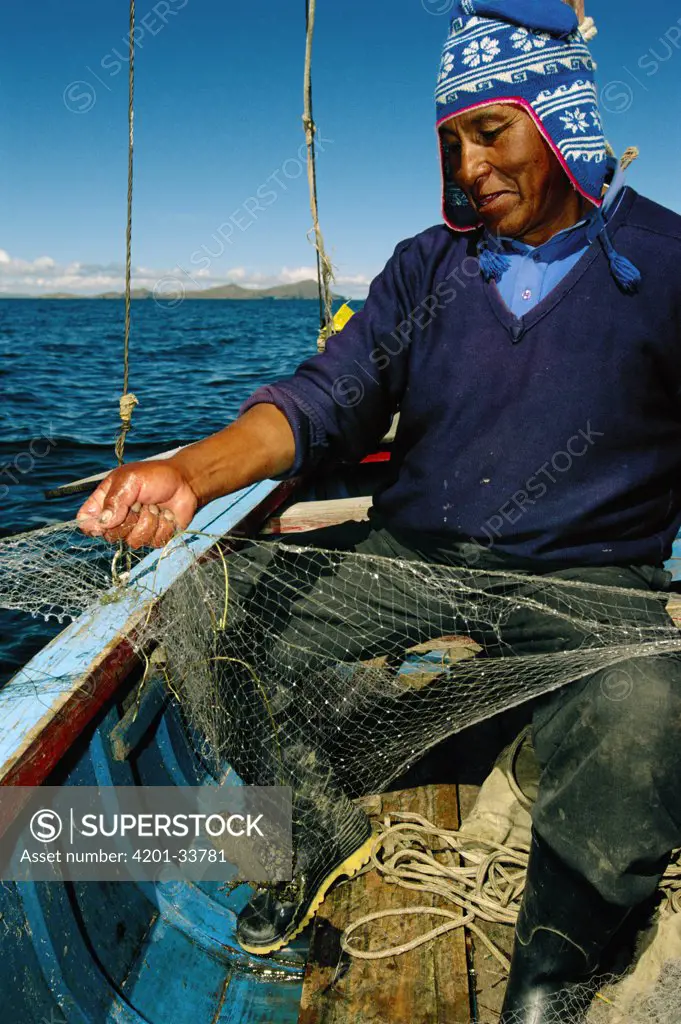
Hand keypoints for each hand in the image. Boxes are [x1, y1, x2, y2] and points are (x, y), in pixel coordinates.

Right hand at [76, 459, 198, 548]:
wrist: (185, 483)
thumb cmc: (156, 476)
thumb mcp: (131, 480)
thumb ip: (115, 500)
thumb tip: (103, 522)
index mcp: (105, 501)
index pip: (86, 520)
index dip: (92, 525)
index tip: (105, 520)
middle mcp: (118, 518)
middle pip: (110, 536)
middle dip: (129, 520)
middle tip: (140, 504)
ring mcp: (136, 529)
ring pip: (134, 542)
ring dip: (149, 522)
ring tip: (155, 507)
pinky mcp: (154, 538)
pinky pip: (154, 542)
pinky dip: (163, 527)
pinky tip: (166, 515)